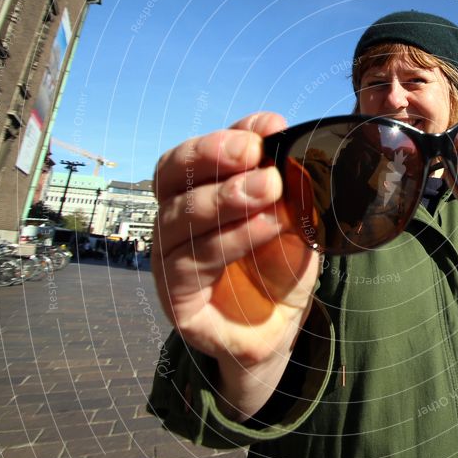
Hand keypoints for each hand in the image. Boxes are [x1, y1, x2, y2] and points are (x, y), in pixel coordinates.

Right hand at [151, 112, 319, 416]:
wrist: (277, 329)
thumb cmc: (276, 265)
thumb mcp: (289, 216)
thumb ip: (284, 181)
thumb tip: (284, 133)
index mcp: (195, 193)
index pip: (197, 155)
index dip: (229, 135)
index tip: (270, 128)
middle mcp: (174, 221)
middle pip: (172, 176)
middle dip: (212, 155)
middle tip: (254, 151)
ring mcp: (169, 258)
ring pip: (181, 217)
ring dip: (226, 198)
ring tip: (270, 186)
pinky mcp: (176, 297)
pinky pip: (194, 261)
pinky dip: (233, 238)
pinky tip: (266, 226)